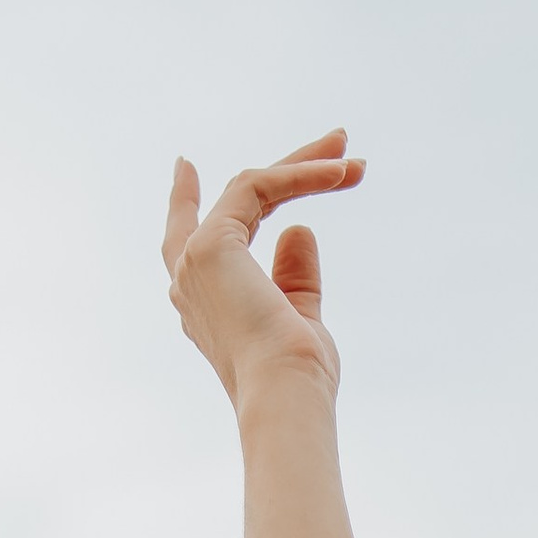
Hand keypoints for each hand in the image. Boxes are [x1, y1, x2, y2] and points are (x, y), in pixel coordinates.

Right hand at [163, 130, 364, 411]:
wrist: (284, 394)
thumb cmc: (297, 376)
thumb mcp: (299, 317)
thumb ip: (295, 276)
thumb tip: (299, 229)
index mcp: (201, 304)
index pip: (187, 240)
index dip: (184, 200)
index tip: (184, 166)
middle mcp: (187, 280)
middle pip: (233, 203)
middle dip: (286, 170)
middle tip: (336, 143)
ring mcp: (193, 260)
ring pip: (249, 187)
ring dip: (304, 167)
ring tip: (354, 162)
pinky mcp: (211, 244)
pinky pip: (259, 187)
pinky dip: (301, 175)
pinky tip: (340, 173)